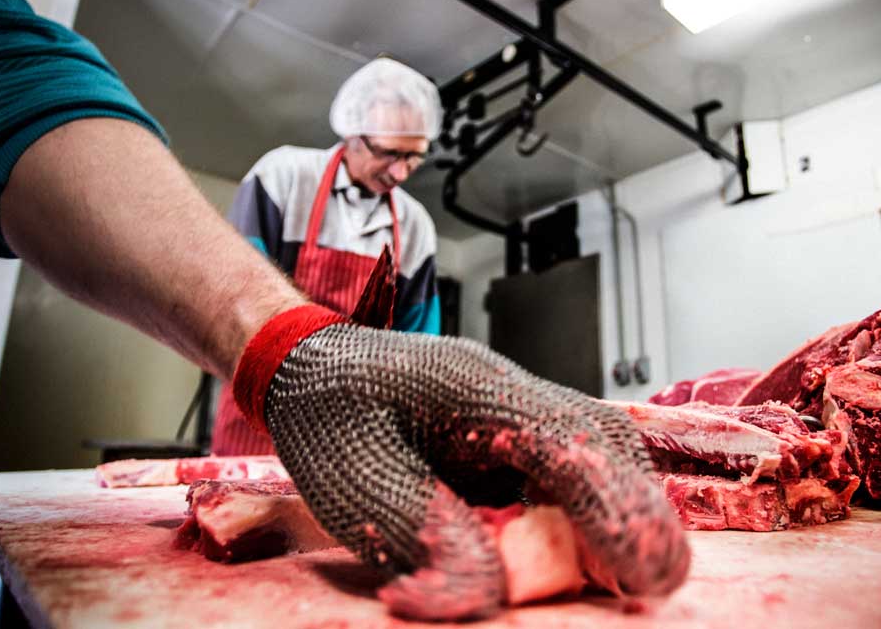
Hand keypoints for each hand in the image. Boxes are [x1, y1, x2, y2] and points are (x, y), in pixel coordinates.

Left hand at [233, 306, 689, 619]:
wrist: (312, 367)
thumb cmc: (326, 414)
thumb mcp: (356, 478)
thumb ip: (426, 531)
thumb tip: (496, 589)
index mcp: (473, 389)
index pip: (567, 443)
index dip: (609, 508)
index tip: (639, 571)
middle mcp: (512, 393)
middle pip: (606, 445)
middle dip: (635, 514)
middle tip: (644, 580)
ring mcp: (519, 409)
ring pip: (601, 455)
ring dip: (616, 515)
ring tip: (622, 572)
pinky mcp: (515, 435)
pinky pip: (573, 468)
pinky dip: (586, 513)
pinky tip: (576, 551)